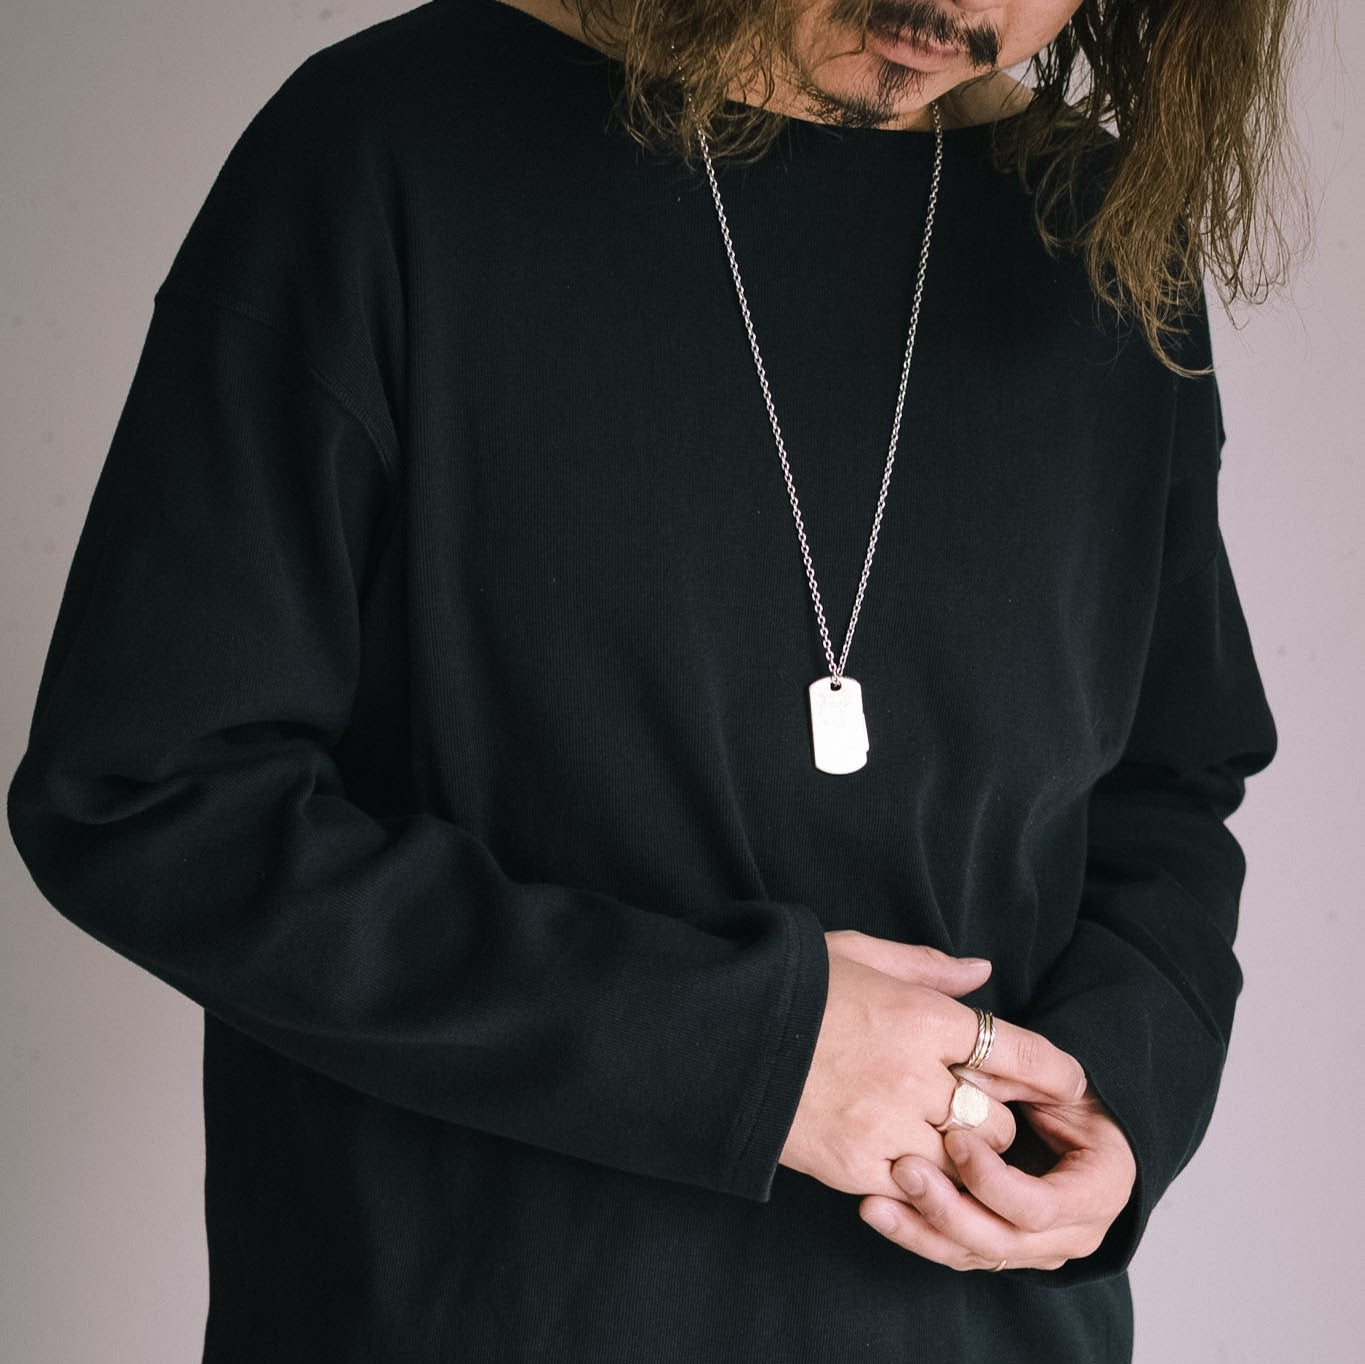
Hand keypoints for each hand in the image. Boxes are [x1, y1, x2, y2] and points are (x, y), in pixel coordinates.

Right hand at [779, 932, 1073, 1194]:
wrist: (717, 1037)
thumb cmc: (789, 988)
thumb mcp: (855, 954)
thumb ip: (926, 967)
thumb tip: (983, 971)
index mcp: (919, 1016)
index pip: (1016, 1051)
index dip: (1052, 1072)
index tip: (1066, 1081)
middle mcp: (912, 1075)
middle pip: (996, 1119)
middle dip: (995, 1117)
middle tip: (977, 1108)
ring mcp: (885, 1126)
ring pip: (964, 1163)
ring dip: (962, 1156)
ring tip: (938, 1137)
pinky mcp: (855, 1165)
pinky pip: (916, 1188)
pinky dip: (919, 1180)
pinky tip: (903, 1160)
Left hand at [860, 1076, 1137, 1271]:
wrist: (1072, 1118)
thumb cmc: (1065, 1094)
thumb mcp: (1050, 1080)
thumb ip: (1012, 1080)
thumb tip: (961, 1081)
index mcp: (1099, 1191)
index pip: (1039, 1207)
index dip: (993, 1181)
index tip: (956, 1140)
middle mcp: (1073, 1233)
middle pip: (1002, 1242)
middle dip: (947, 1210)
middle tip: (904, 1170)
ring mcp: (1035, 1248)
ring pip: (973, 1254)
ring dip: (920, 1230)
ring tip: (875, 1204)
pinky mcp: (998, 1247)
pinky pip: (955, 1251)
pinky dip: (915, 1232)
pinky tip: (877, 1209)